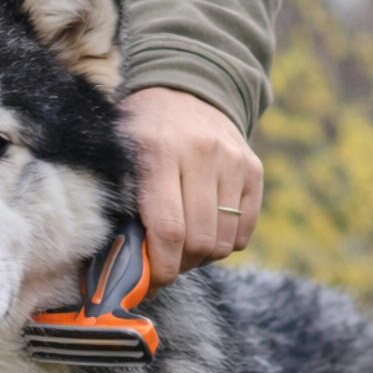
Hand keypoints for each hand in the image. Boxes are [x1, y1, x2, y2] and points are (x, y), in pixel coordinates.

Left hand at [120, 87, 262, 286]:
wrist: (182, 91)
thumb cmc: (139, 136)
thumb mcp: (119, 160)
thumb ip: (121, 206)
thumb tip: (123, 267)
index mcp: (159, 154)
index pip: (169, 229)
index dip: (162, 266)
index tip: (151, 282)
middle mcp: (202, 154)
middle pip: (200, 240)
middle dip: (181, 264)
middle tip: (165, 263)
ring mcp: (233, 160)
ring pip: (225, 240)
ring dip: (203, 256)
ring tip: (183, 246)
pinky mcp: (254, 168)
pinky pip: (245, 229)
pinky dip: (226, 242)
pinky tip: (205, 230)